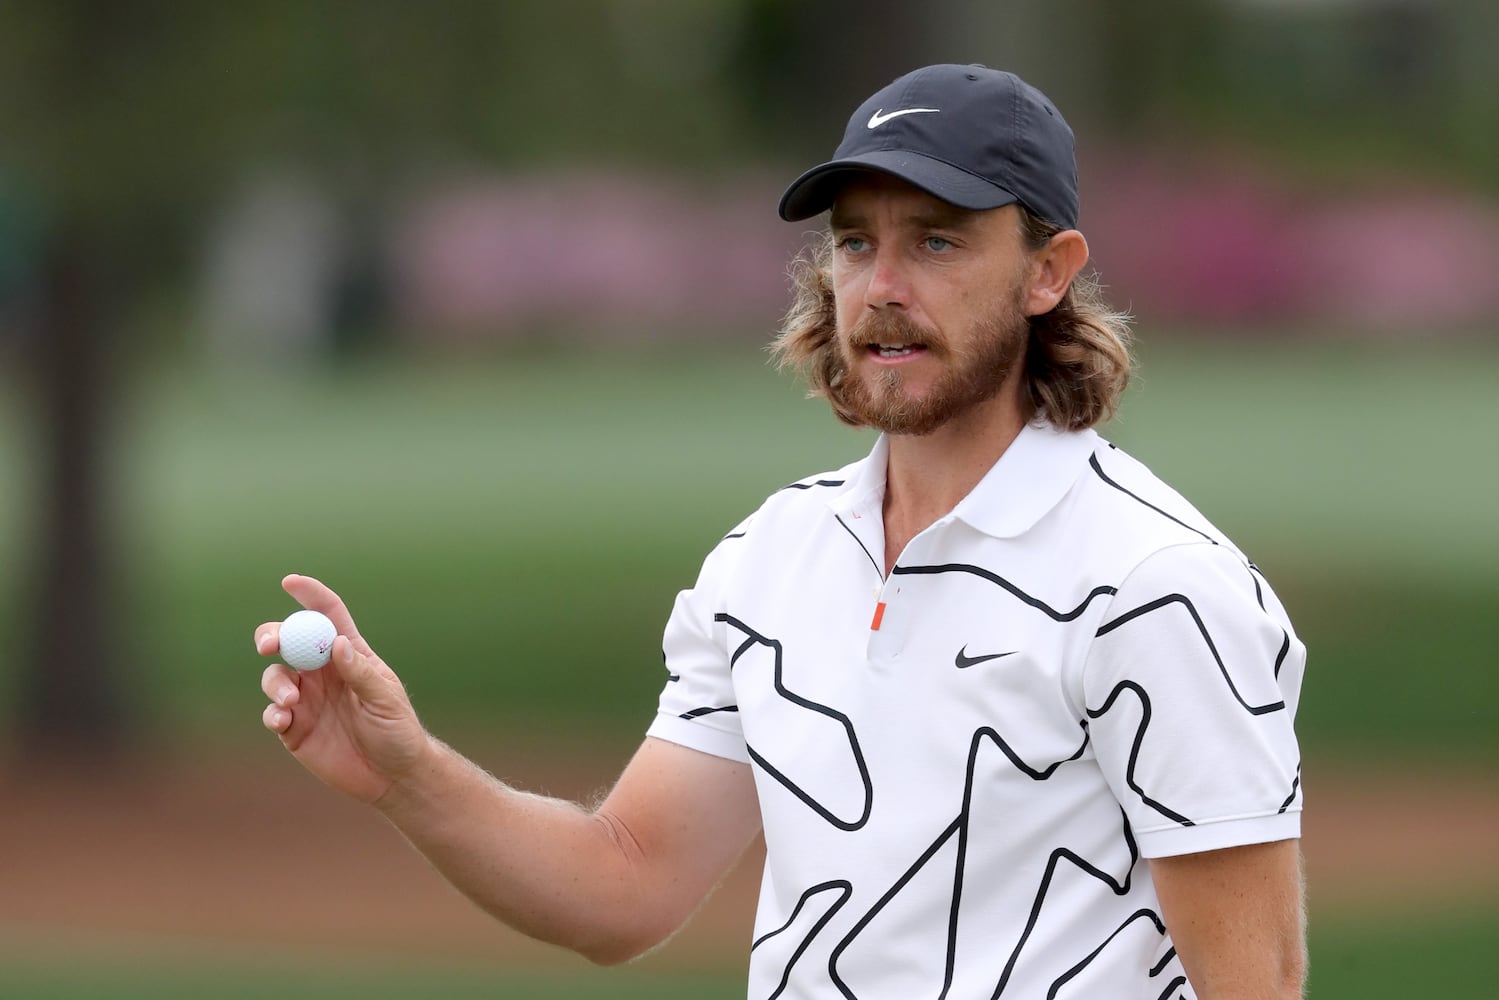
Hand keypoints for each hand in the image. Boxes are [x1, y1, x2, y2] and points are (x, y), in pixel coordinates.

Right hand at [256, 574, 429, 803]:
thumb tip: (338, 643)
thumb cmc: (397, 731)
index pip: (327, 616)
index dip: (309, 596)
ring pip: (274, 675)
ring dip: (276, 682)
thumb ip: (360, 672)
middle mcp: (322, 672)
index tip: (290, 581)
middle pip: (288, 641)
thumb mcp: (385, 699)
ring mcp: (306, 699)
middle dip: (272, 636)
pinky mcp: (294, 728)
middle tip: (269, 645)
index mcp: (348, 655)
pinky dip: (272, 713)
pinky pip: (272, 712)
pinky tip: (283, 721)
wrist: (391, 776)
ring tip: (291, 700)